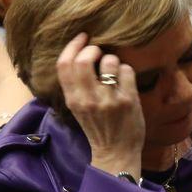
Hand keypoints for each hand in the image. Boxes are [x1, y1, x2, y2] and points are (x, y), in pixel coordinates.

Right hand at [56, 32, 144, 177]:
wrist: (115, 154)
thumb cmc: (97, 127)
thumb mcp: (78, 107)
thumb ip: (77, 85)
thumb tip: (80, 54)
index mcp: (72, 99)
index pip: (63, 65)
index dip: (72, 46)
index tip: (82, 37)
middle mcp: (87, 99)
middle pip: (83, 60)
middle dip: (93, 49)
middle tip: (99, 52)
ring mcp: (108, 100)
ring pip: (109, 61)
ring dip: (113, 60)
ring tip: (114, 70)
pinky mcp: (128, 101)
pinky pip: (127, 70)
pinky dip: (127, 71)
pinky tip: (126, 81)